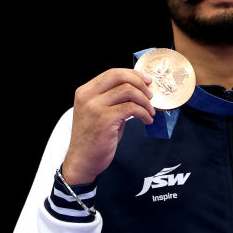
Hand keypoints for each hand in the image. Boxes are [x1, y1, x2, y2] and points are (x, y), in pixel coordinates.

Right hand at [61, 68, 154, 184]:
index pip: (112, 73)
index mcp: (85, 91)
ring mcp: (95, 107)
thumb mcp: (98, 112)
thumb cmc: (93, 138)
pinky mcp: (105, 119)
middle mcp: (88, 96)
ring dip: (144, 101)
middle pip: (120, 77)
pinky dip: (144, 113)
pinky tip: (147, 120)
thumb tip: (137, 89)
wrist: (82, 160)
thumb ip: (112, 99)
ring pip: (128, 91)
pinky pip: (131, 108)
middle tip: (150, 95)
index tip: (146, 81)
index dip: (132, 74)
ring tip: (149, 111)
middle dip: (140, 83)